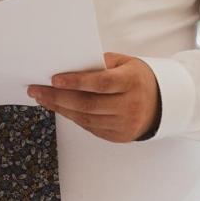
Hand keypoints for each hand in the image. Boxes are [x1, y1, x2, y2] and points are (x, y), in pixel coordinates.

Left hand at [29, 53, 161, 142]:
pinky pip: (90, 127)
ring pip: (86, 118)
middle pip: (88, 104)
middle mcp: (131, 105)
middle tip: (36, 89)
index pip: (101, 83)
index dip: (76, 82)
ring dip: (60, 108)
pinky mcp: (120, 136)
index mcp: (132, 82)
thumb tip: (68, 67)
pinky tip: (60, 108)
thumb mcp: (125, 63)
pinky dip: (72, 117)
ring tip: (43, 98)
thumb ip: (100, 64)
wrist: (162, 103)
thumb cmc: (138, 78)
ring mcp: (125, 124)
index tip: (54, 79)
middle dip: (58, 97)